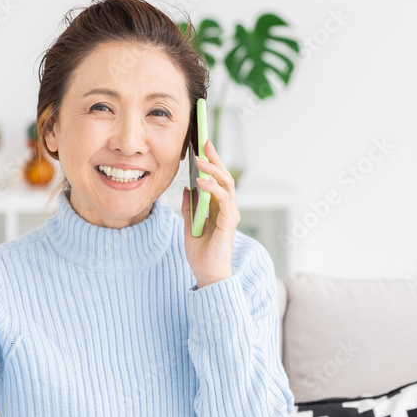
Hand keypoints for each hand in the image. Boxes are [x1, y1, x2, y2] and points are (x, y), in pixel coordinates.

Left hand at [182, 138, 237, 287]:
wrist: (206, 274)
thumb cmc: (200, 253)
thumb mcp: (189, 224)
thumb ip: (190, 206)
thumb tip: (187, 188)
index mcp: (219, 207)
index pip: (217, 179)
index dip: (211, 162)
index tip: (201, 145)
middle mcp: (228, 208)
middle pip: (224, 177)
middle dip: (214, 158)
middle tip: (204, 142)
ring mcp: (230, 214)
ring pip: (226, 184)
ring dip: (212, 170)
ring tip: (198, 160)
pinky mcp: (228, 222)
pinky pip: (223, 200)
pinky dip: (212, 189)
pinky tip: (200, 182)